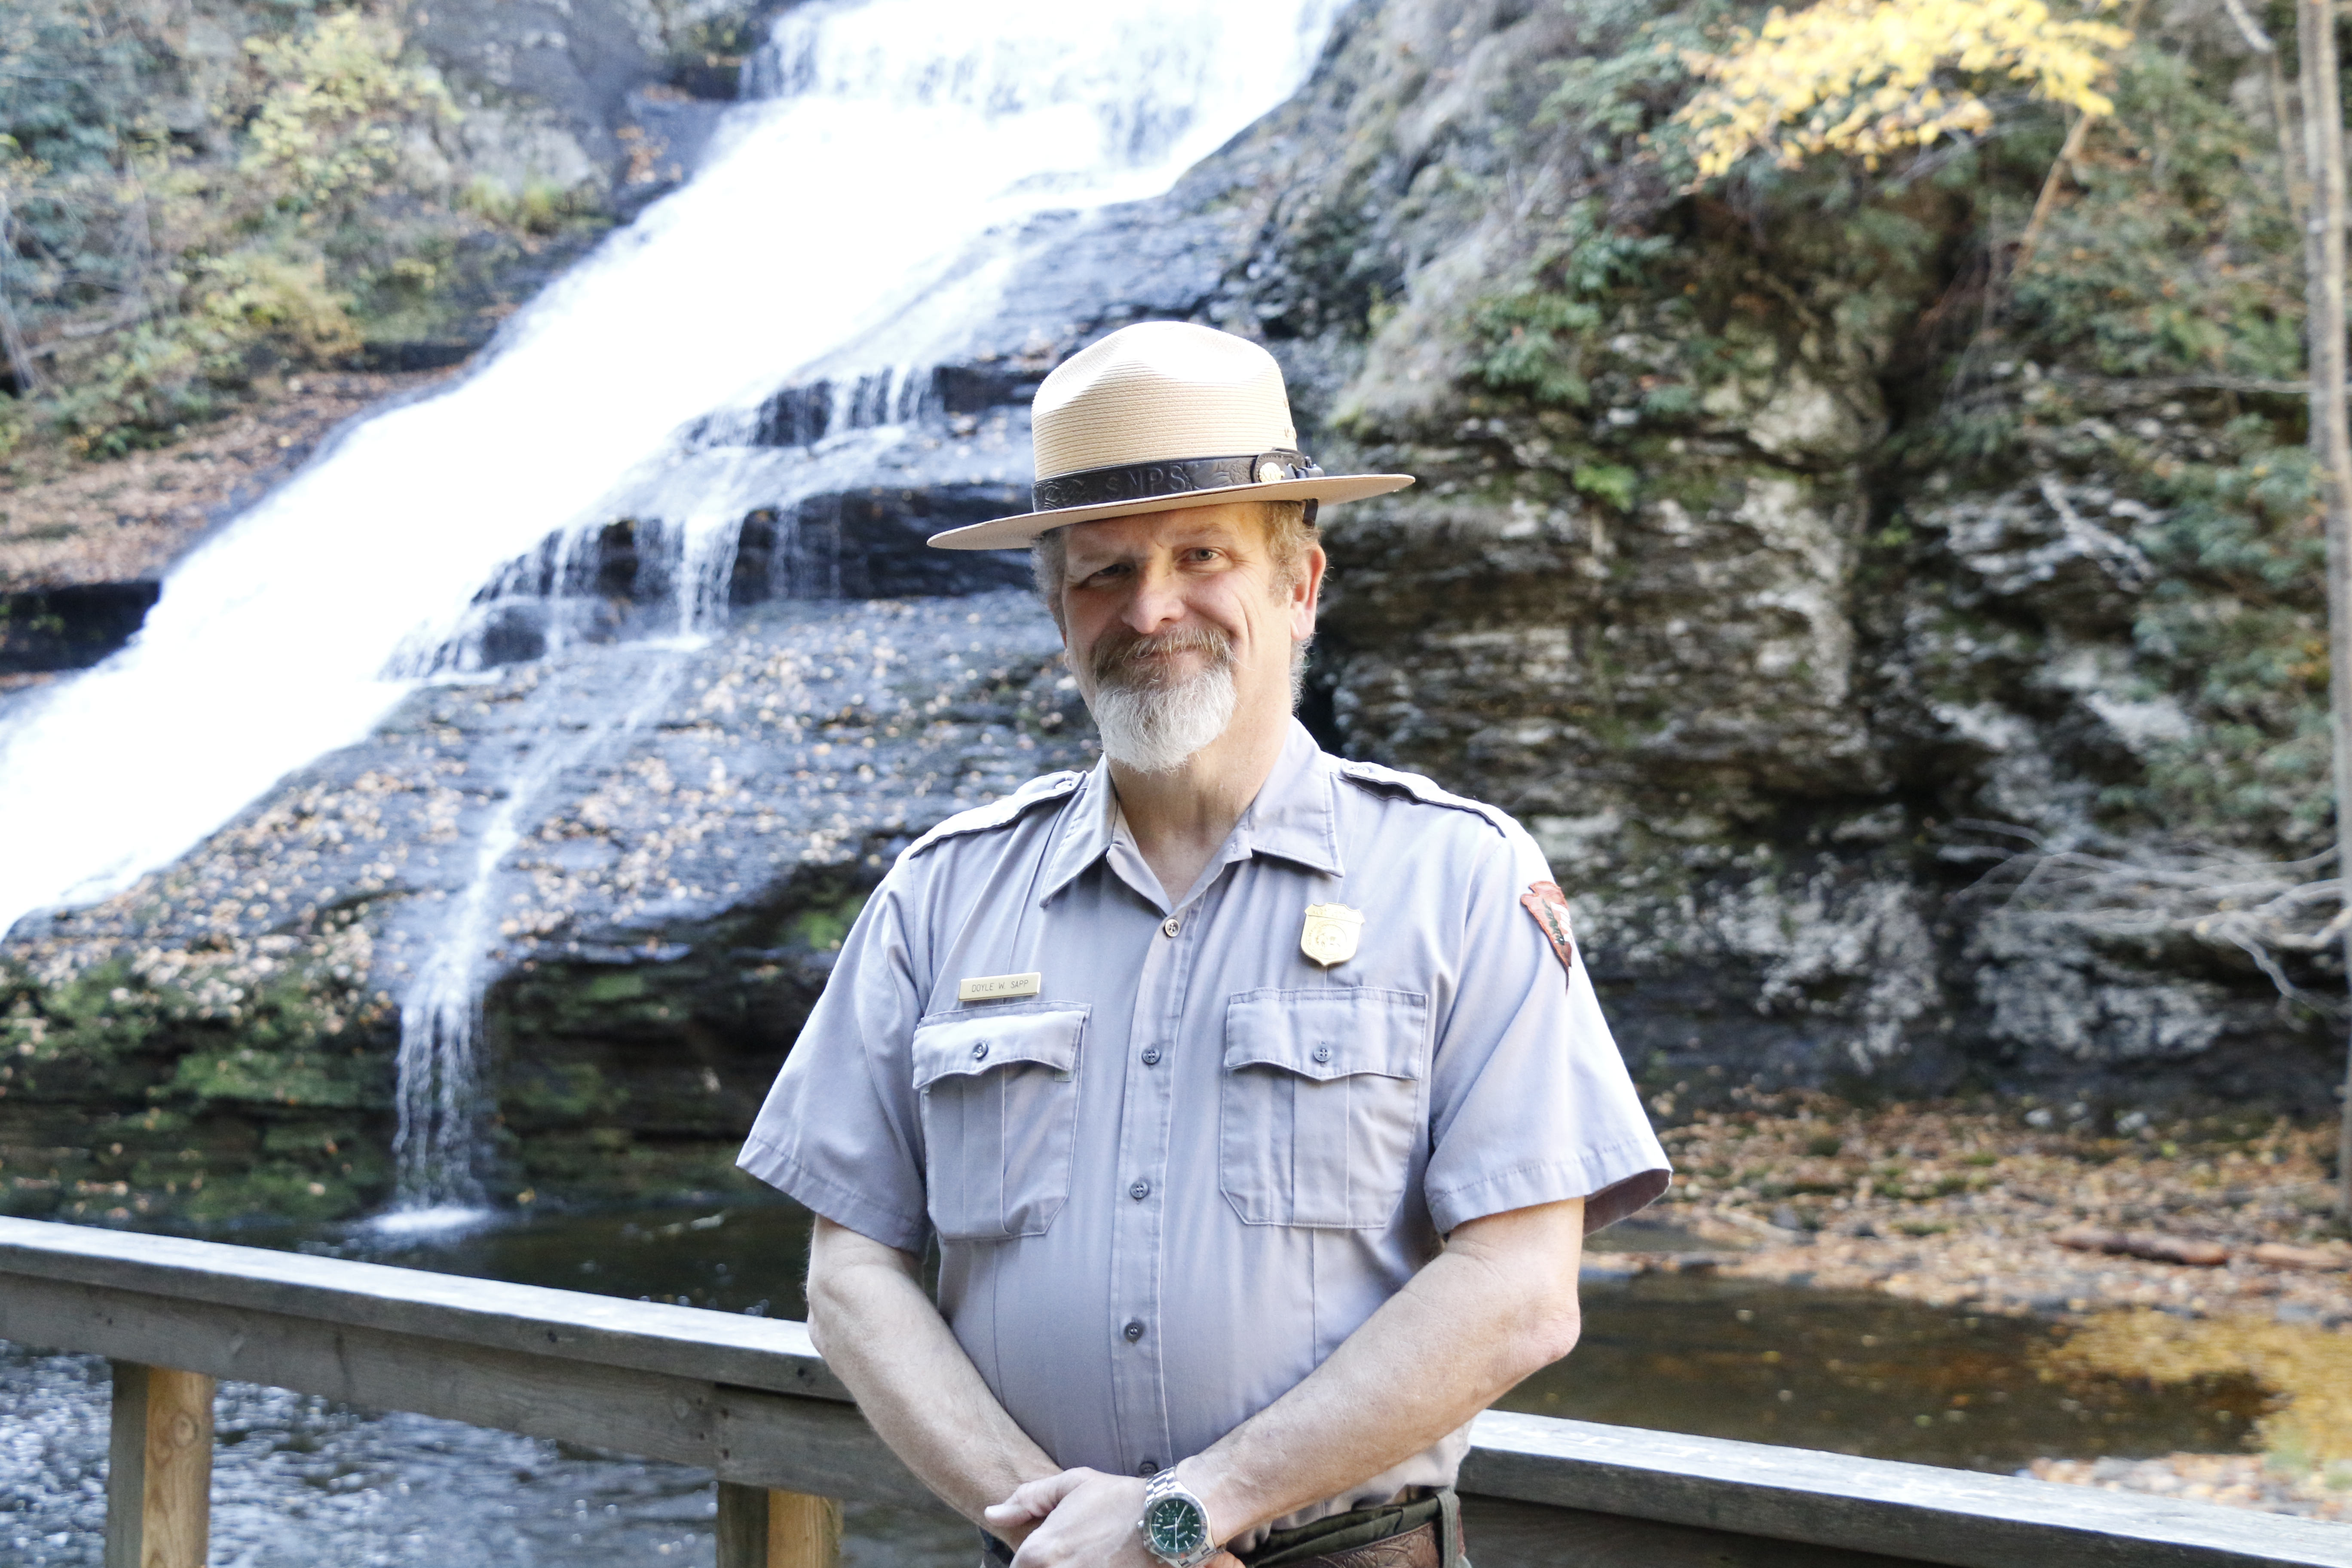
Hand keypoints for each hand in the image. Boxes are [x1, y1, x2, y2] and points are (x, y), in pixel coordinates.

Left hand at [990, 1468, 1239, 1567]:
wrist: (1170, 1521)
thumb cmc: (1120, 1500)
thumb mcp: (1073, 1485)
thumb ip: (1027, 1499)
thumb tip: (993, 1514)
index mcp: (1040, 1553)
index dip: (1031, 1561)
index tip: (1052, 1552)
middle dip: (1047, 1566)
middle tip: (1074, 1554)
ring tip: (1091, 1558)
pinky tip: (1102, 1565)